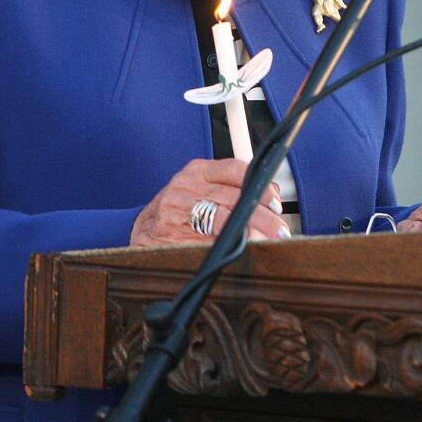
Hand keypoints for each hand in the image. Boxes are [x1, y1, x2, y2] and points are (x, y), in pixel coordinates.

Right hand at [130, 158, 289, 246]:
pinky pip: (206, 242)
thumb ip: (234, 186)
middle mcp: (186, 188)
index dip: (259, 186)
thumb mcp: (202, 187)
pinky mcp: (171, 235)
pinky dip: (225, 248)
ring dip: (248, 233)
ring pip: (221, 220)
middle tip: (279, 228)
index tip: (275, 202)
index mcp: (197, 172)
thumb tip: (272, 193)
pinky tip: (237, 252)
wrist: (143, 228)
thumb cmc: (178, 206)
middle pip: (233, 199)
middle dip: (261, 216)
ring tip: (264, 240)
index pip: (236, 170)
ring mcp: (177, 211)